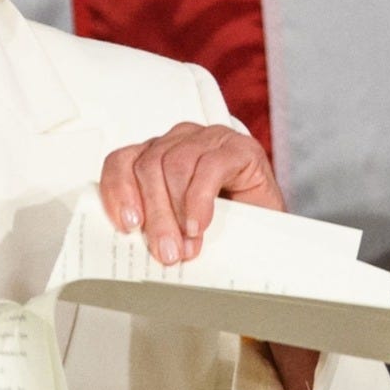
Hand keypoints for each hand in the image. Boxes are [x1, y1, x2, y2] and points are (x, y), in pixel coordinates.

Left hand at [99, 123, 284, 263]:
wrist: (272, 231)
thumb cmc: (224, 226)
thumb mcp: (177, 225)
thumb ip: (154, 223)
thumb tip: (131, 242)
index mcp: (157, 155)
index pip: (122, 161)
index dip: (118, 191)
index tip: (126, 225)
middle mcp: (180, 141)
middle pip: (149, 166)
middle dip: (154, 213)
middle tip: (163, 250)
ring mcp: (209, 139)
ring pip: (174, 164)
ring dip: (176, 211)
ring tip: (185, 244)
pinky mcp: (239, 148)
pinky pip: (210, 167)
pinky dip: (200, 200)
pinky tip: (200, 224)